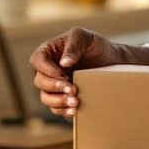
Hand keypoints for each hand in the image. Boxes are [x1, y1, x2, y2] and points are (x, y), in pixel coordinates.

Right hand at [29, 27, 148, 118]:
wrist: (111, 61)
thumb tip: (64, 63)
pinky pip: (57, 108)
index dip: (46, 69)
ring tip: (74, 102)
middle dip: (55, 87)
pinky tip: (74, 111)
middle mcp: (48, 69)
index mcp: (49, 52)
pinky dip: (63, 111)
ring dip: (58, 102)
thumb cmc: (95, 45)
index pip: (37, 60)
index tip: (62, 74)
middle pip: (40, 81)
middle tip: (72, 89)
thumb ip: (74, 46)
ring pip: (46, 98)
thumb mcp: (85, 37)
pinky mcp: (63, 97)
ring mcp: (55, 85)